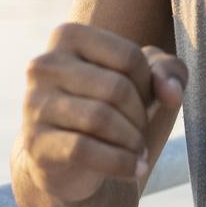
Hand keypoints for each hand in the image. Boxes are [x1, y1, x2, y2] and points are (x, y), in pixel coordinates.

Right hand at [17, 21, 187, 204]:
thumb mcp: (144, 81)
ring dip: (132, 142)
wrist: (68, 160)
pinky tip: (133, 170)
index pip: (129, 57)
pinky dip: (119, 163)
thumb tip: (171, 92)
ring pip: (100, 119)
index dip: (149, 85)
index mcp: (68, 36)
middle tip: (142, 134)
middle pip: (116, 89)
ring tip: (139, 152)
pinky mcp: (35, 142)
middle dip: (141, 117)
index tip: (145, 102)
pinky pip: (84, 150)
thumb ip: (169, 70)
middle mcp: (44, 65)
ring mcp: (34, 103)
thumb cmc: (110, 106)